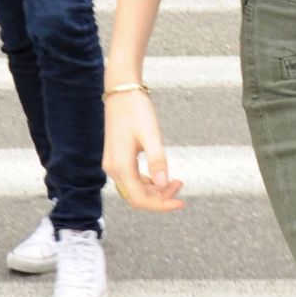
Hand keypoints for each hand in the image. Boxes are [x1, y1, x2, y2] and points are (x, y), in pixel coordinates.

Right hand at [102, 90, 184, 212]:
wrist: (121, 91)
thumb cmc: (136, 110)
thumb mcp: (151, 135)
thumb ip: (157, 161)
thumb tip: (164, 184)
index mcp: (121, 166)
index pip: (140, 199)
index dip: (161, 205)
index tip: (181, 202)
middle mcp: (113, 169)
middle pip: (137, 197)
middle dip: (160, 198)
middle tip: (180, 185)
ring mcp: (113, 164)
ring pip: (135, 190)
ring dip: (155, 191)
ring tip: (176, 181)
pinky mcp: (117, 158)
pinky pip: (132, 179)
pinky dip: (148, 182)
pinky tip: (162, 176)